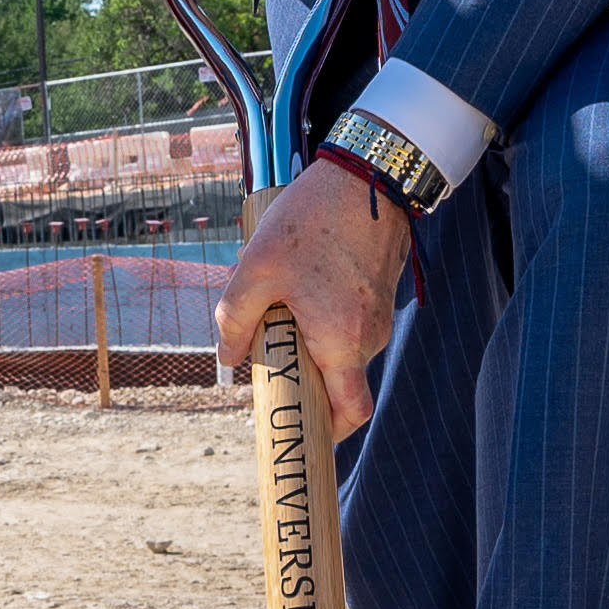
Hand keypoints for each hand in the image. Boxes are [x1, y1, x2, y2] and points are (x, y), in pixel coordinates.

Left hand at [214, 159, 410, 436]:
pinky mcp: (381, 295)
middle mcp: (369, 336)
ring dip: (312, 338)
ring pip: (343, 349)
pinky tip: (303, 279)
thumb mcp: (255, 269)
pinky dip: (326, 317)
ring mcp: (380, 315)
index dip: (328, 433)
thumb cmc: (311, 221)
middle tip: (270, 346)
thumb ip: (234, 321)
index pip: (350, 413)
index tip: (302, 430)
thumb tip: (228, 360)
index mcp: (341, 341)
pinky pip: (351, 324)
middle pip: (339, 381)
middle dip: (304, 372)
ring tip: (284, 297)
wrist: (367, 175)